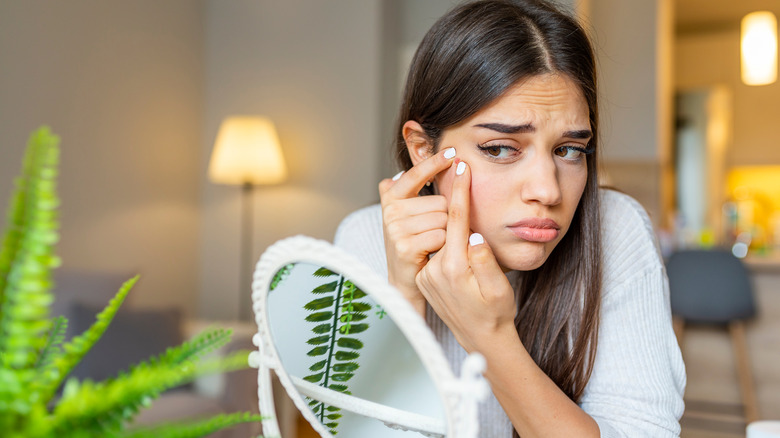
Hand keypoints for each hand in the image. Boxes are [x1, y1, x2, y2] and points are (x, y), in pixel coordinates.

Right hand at [378, 147, 455, 315]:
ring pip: (443, 219)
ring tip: (433, 244)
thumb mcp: (409, 213)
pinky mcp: (404, 246)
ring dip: (446, 232)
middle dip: (445, 217)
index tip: (453, 153)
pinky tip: (432, 252)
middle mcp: (390, 210)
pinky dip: (444, 245)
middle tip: (433, 233)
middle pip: (440, 201)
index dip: (434, 162)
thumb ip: (412, 189)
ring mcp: (395, 228)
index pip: (416, 174)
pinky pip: (440, 235)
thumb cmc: (414, 244)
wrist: (405, 281)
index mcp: (391, 197)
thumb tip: (418, 165)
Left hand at [415, 160, 516, 352]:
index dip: (459, 190)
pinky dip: (444, 240)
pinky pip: (436, 250)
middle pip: (443, 224)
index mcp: (454, 268)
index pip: (455, 219)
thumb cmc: (497, 313)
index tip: (461, 166)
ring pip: (439, 236)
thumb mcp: (499, 288)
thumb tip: (474, 235)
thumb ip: (486, 261)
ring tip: (459, 213)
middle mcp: (435, 270)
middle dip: (452, 201)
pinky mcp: (425, 278)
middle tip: (456, 174)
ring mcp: (427, 275)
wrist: (482, 338)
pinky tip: (455, 240)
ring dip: (449, 223)